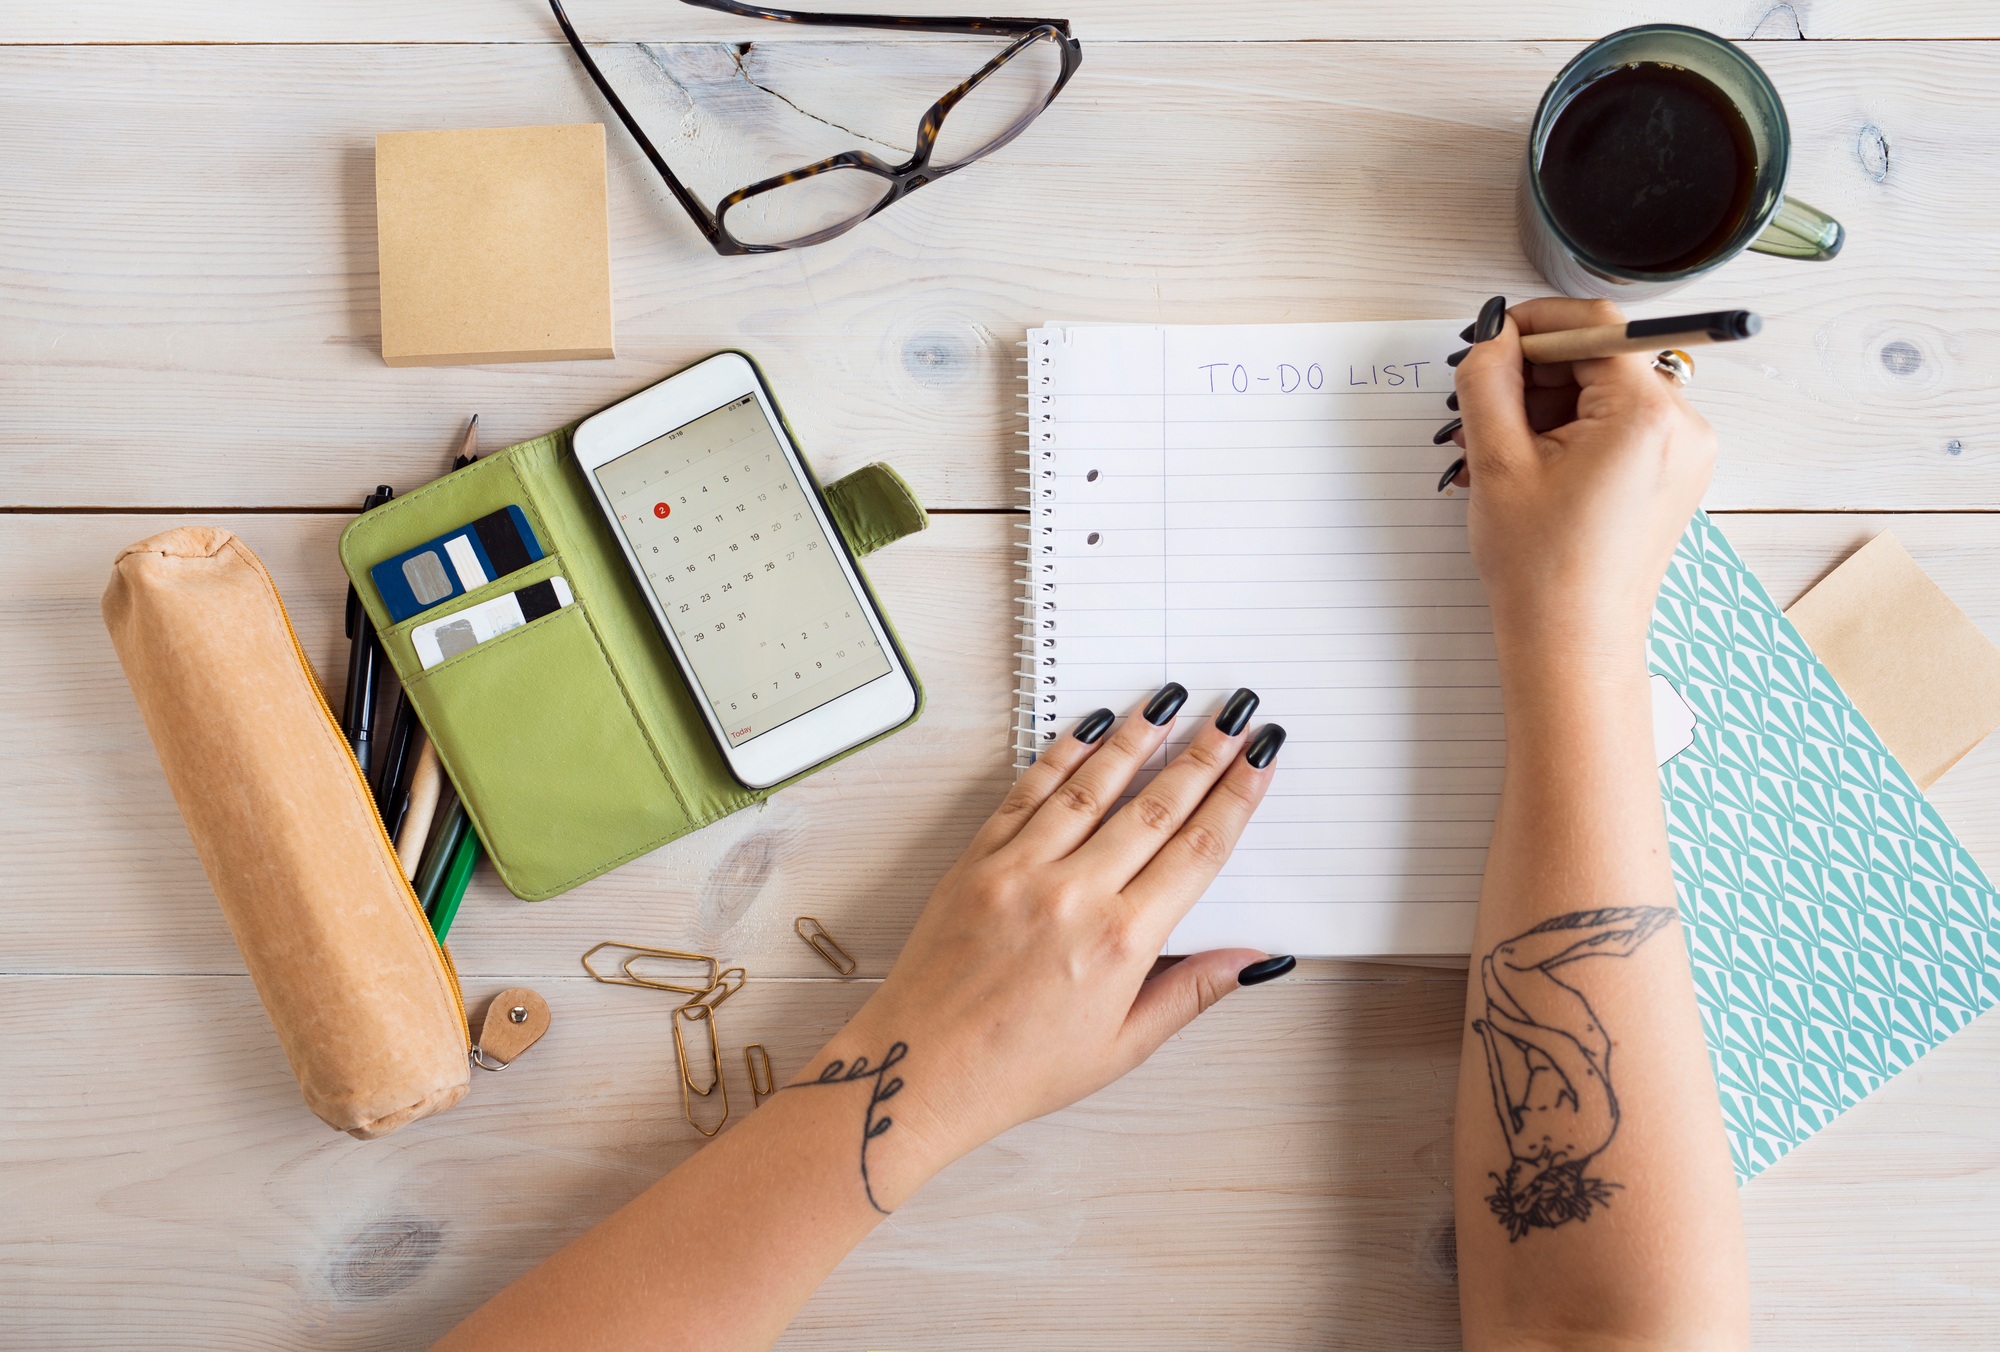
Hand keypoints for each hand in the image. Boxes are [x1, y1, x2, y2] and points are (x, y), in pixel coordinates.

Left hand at [801, 687, 1288, 1208]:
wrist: (918, 1070)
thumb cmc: (1017, 1069)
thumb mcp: (1122, 1046)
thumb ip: (1191, 991)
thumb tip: (1257, 959)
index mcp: (1120, 943)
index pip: (1198, 850)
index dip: (1237, 796)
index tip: (1261, 757)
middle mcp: (1073, 895)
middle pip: (1156, 807)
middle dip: (1204, 753)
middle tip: (1234, 712)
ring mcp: (1021, 871)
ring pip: (1092, 787)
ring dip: (1137, 738)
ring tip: (1170, 702)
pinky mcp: (977, 861)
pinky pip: (1027, 793)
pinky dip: (1063, 756)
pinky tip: (1091, 730)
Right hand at [1448, 297, 1715, 675]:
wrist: (1572, 644)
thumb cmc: (1542, 570)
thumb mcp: (1497, 462)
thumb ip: (1488, 381)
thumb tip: (1492, 335)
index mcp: (1646, 415)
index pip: (1595, 325)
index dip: (1535, 324)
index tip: (1492, 338)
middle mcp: (1682, 426)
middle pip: (1601, 358)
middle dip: (1537, 377)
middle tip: (1483, 416)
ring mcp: (1684, 452)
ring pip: (1606, 392)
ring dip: (1549, 408)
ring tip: (1503, 458)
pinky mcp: (1673, 473)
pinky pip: (1620, 425)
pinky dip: (1573, 433)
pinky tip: (1534, 470)